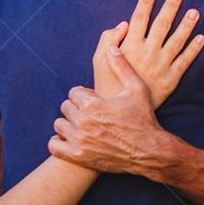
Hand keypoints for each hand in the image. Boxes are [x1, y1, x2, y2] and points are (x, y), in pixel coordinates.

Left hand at [49, 47, 168, 175]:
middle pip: (65, 107)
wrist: (149, 152)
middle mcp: (83, 121)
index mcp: (93, 103)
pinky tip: (73, 140)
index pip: (73, 92)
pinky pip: (54, 146)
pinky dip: (59, 142)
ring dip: (69, 124)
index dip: (84, 95)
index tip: (95, 101)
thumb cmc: (143, 119)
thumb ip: (121, 67)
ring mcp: (79, 141)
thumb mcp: (137, 89)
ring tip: (84, 126)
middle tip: (91, 114)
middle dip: (77, 108)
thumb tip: (111, 47)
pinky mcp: (78, 157)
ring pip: (59, 125)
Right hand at [95, 0, 203, 107]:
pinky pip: (186, 60)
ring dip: (187, 24)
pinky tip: (202, 37)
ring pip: (178, 40)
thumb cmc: (106, 84)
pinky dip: (194, 49)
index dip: (145, 3)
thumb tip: (122, 23)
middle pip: (162, 24)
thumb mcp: (98, 60)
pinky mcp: (172, 78)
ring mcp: (162, 65)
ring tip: (195, 11)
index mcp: (130, 46)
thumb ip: (108, 38)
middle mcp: (148, 52)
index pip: (139, 19)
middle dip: (171, 6)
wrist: (121, 113)